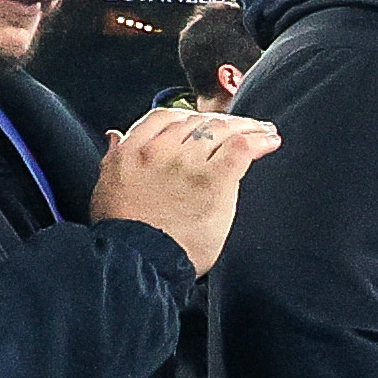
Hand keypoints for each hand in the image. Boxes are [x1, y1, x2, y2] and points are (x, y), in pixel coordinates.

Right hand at [90, 108, 280, 275]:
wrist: (134, 260)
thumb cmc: (121, 233)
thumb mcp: (106, 187)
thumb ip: (115, 157)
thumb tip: (115, 135)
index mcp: (132, 151)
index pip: (164, 117)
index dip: (189, 117)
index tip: (204, 123)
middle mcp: (159, 150)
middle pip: (198, 123)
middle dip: (223, 121)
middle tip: (243, 125)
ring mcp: (186, 163)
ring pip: (222, 131)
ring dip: (248, 127)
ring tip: (265, 131)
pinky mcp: (212, 180)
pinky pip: (240, 148)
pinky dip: (259, 140)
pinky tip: (271, 140)